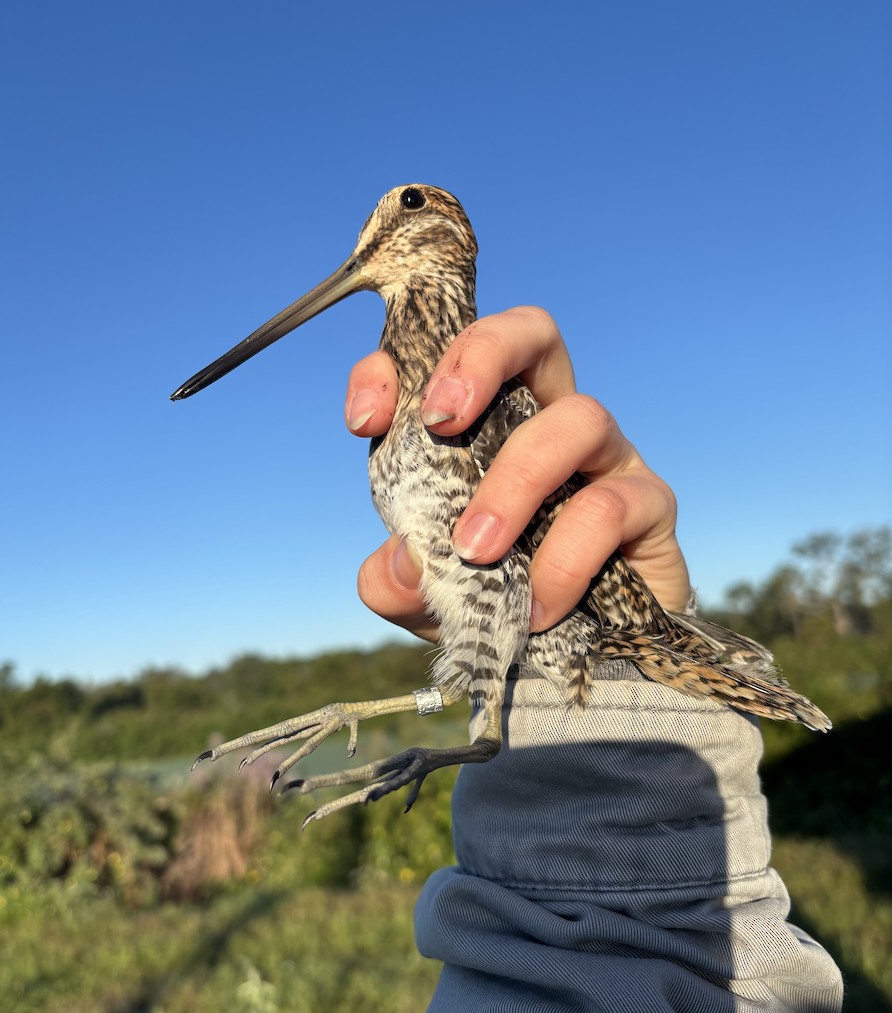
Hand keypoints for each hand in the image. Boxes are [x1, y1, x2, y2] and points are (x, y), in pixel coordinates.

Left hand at [345, 307, 690, 641]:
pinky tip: (537, 608)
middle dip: (482, 356)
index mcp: (489, 431)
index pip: (445, 363)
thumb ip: (397, 583)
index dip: (398, 369)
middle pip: (535, 333)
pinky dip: (563, 559)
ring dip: (516, 483)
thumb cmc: (502, 612)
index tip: (364, 422)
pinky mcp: (651, 507)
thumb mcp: (428, 602)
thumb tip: (402, 559)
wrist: (582, 675)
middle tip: (440, 421)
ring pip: (576, 419)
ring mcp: (607, 460)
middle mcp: (551, 426)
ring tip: (478, 550)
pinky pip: (609, 506)